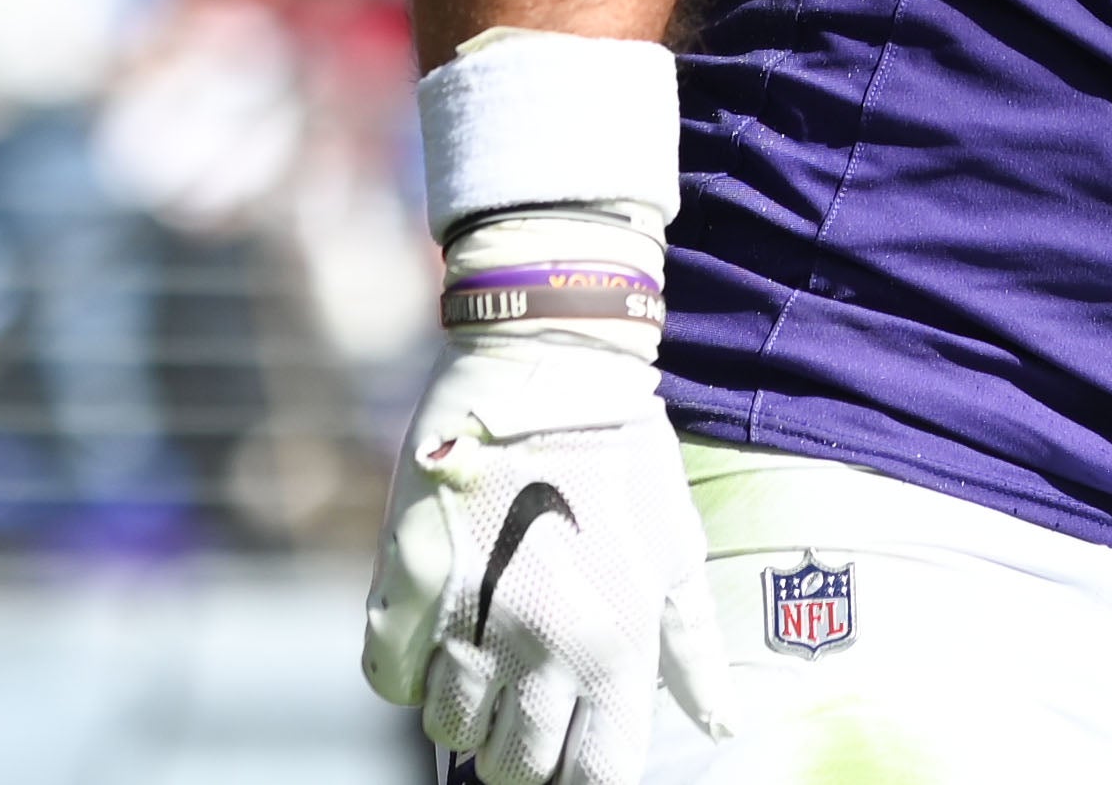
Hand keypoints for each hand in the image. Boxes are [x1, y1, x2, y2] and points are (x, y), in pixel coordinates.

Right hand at [365, 339, 728, 784]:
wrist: (549, 367)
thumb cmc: (626, 461)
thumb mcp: (676, 554)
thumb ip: (692, 653)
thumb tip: (722, 727)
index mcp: (620, 645)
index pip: (597, 775)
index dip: (583, 775)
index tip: (575, 750)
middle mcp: (546, 647)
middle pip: (515, 769)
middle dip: (520, 749)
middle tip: (527, 696)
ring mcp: (470, 621)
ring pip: (447, 730)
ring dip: (464, 703)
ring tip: (489, 641)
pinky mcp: (406, 587)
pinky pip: (389, 679)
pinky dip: (408, 665)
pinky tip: (440, 620)